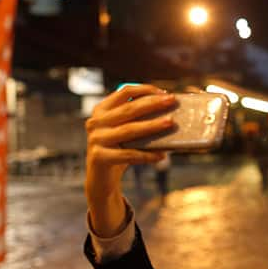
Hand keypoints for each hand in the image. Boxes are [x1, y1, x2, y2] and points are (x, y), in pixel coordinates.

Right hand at [84, 84, 175, 234]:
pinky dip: (146, 155)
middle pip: (128, 109)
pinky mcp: (99, 157)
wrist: (101, 179)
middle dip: (152, 104)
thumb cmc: (118, 150)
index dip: (145, 89)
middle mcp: (95, 122)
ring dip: (152, 125)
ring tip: (170, 123)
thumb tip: (170, 112)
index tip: (164, 93)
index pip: (124, 91)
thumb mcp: (125, 131)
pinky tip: (161, 155)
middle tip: (172, 101)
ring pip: (129, 130)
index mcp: (101, 110)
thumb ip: (138, 119)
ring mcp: (95, 139)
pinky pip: (128, 155)